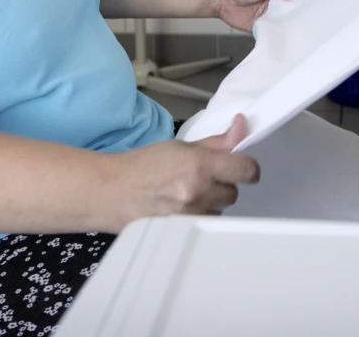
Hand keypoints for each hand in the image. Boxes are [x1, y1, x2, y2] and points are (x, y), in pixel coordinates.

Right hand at [106, 115, 260, 229]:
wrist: (110, 192)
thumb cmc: (140, 166)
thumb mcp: (180, 146)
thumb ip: (216, 142)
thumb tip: (243, 127)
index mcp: (199, 164)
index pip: (246, 169)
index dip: (247, 167)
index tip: (241, 167)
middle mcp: (198, 191)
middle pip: (234, 192)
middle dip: (221, 184)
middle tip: (200, 178)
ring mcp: (190, 215)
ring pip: (220, 210)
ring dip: (210, 202)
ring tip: (185, 194)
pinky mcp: (183, 232)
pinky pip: (205, 224)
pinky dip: (198, 216)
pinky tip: (179, 208)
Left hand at [212, 0, 303, 32]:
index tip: (316, 5)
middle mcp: (278, 2)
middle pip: (295, 10)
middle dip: (301, 15)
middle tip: (310, 21)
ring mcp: (271, 15)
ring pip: (286, 22)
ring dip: (291, 25)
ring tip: (301, 30)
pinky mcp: (263, 27)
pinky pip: (274, 32)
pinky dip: (279, 34)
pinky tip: (285, 36)